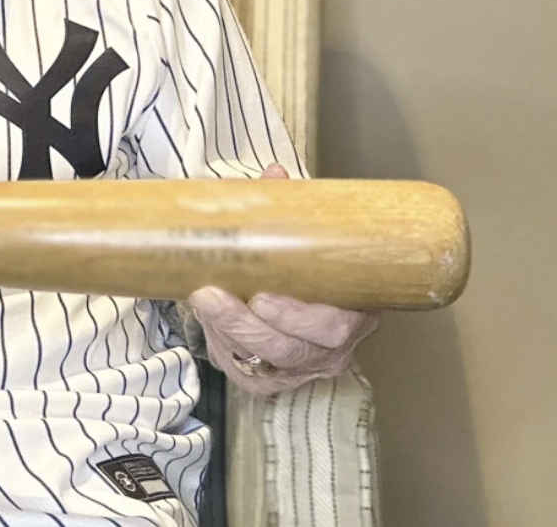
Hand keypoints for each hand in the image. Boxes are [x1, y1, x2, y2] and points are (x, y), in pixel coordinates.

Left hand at [187, 164, 381, 396]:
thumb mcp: (303, 237)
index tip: (263, 297)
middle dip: (248, 324)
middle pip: (293, 349)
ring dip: (228, 333)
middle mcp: (332, 347)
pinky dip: (224, 347)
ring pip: (266, 362)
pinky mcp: (272, 380)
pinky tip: (209, 322)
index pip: (334, 326)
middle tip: (214, 296)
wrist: (296, 295)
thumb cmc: (306, 266)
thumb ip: (289, 210)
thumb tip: (274, 176)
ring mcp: (303, 367)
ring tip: (203, 301)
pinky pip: (246, 373)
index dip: (298, 318)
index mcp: (353, 311)